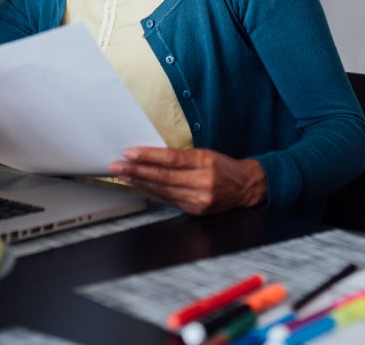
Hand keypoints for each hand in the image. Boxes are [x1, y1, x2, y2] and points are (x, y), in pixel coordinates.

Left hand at [108, 147, 265, 215]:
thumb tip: (151, 157)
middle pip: (164, 177)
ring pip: (163, 190)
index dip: (149, 156)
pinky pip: (170, 200)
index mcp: (206, 162)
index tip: (130, 153)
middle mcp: (203, 182)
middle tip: (118, 166)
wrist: (246, 187)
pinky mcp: (196, 210)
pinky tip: (141, 186)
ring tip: (123, 176)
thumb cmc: (224, 167)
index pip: (172, 159)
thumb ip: (181, 157)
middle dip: (137, 171)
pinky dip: (154, 192)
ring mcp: (200, 199)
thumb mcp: (206, 154)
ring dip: (140, 183)